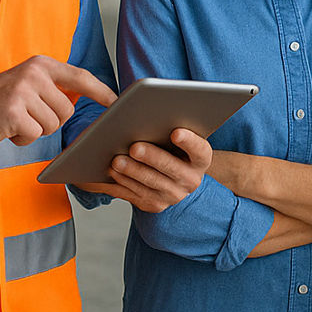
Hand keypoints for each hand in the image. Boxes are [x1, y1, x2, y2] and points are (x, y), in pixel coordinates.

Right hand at [0, 55, 115, 148]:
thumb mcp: (26, 86)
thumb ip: (52, 87)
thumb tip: (85, 95)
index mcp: (40, 64)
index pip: (80, 77)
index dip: (101, 91)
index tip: (116, 101)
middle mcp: (33, 73)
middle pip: (67, 110)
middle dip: (50, 121)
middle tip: (25, 117)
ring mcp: (23, 91)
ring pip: (53, 124)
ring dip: (36, 130)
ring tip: (14, 121)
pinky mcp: (14, 112)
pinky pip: (36, 135)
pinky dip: (23, 139)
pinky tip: (6, 129)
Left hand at [82, 128, 212, 212]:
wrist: (176, 177)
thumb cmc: (173, 148)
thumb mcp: (178, 136)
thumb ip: (164, 122)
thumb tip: (140, 106)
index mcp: (201, 159)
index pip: (199, 149)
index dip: (189, 141)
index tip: (176, 132)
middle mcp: (191, 179)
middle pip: (171, 168)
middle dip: (151, 157)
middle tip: (134, 147)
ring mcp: (173, 195)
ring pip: (151, 183)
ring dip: (132, 173)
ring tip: (116, 161)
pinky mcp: (155, 205)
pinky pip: (136, 195)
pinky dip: (121, 184)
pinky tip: (110, 174)